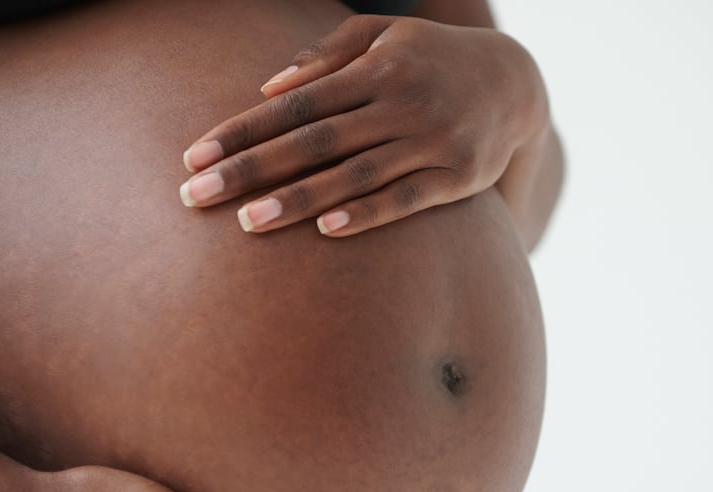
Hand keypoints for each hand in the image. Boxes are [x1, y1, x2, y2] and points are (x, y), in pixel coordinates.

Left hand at [179, 15, 547, 236]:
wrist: (517, 83)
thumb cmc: (431, 60)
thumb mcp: (385, 38)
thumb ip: (328, 56)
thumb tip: (268, 87)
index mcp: (375, 68)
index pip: (295, 103)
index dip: (243, 130)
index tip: (195, 156)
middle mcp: (401, 102)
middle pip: (314, 140)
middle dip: (252, 169)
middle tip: (196, 195)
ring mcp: (431, 141)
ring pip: (355, 174)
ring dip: (299, 199)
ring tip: (248, 223)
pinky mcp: (458, 177)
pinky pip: (407, 199)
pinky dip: (368, 214)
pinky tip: (328, 231)